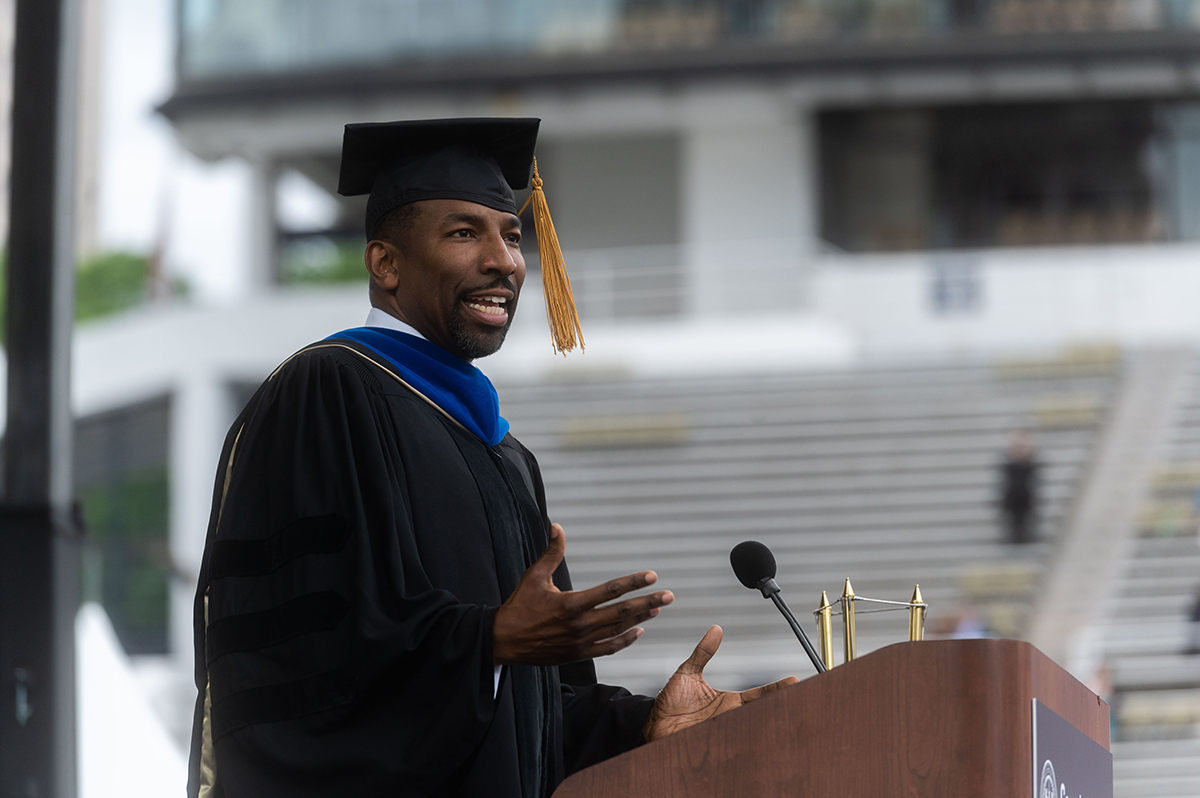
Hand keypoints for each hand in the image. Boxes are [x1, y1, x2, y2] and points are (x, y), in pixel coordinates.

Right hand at [493, 524, 672, 665]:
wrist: (504, 641)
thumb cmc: (519, 606)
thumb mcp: (534, 576)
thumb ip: (551, 553)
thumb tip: (557, 526)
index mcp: (571, 604)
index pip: (610, 591)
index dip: (633, 582)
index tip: (652, 575)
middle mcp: (580, 624)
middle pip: (622, 612)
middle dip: (648, 602)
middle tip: (669, 596)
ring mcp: (580, 642)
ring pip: (618, 630)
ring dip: (640, 618)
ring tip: (657, 609)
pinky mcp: (578, 655)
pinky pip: (608, 648)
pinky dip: (625, 640)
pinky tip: (637, 631)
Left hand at [643, 625, 798, 741]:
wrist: (652, 722)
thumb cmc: (671, 700)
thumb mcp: (688, 671)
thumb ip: (703, 652)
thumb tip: (716, 629)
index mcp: (728, 702)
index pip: (759, 695)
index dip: (777, 689)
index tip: (795, 681)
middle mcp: (729, 717)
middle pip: (761, 713)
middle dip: (781, 708)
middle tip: (802, 700)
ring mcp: (722, 730)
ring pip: (751, 729)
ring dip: (767, 725)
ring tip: (787, 717)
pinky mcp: (712, 742)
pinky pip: (731, 743)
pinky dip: (744, 742)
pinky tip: (755, 737)